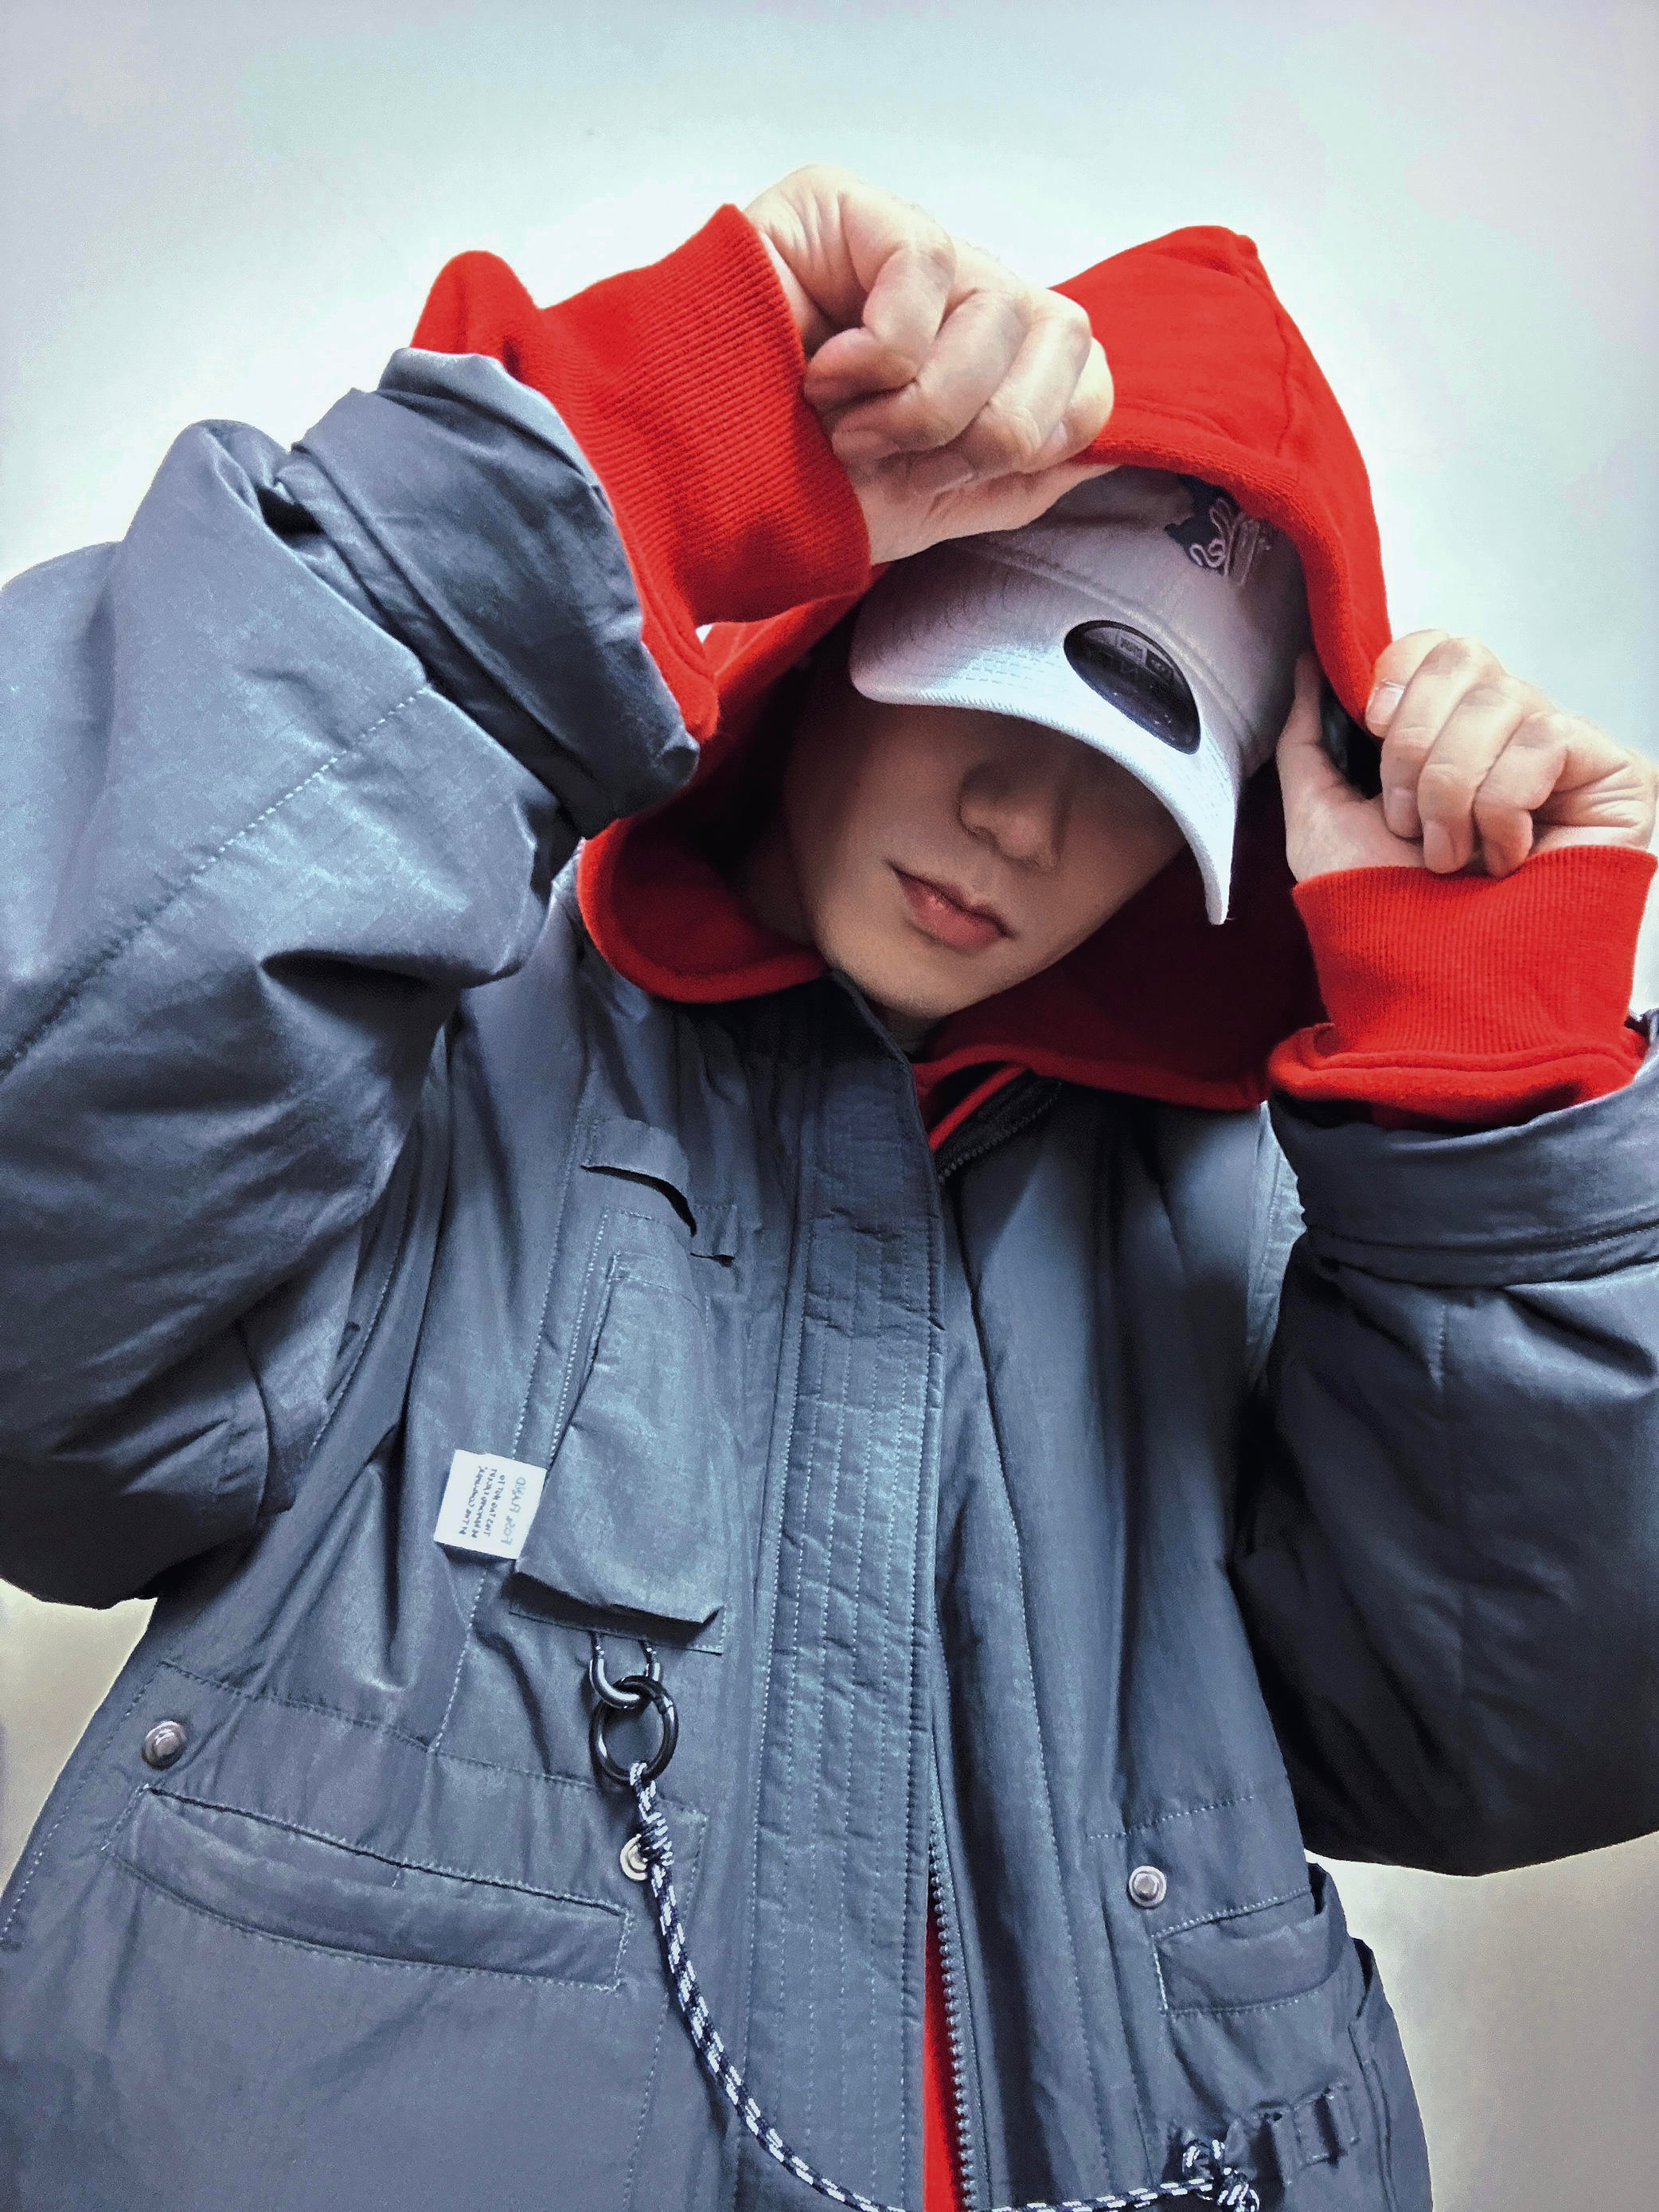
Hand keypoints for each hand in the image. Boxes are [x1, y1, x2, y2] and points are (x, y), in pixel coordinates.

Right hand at [744, 165, 1112, 563]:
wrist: (696, 491)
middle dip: (981, 428)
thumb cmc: (797, 489)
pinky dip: (875, 354)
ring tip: (842, 423)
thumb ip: (1022, 479)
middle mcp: (963, 296)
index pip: (1091, 377)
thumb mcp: (931, 506)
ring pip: (998, 312)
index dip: (1035, 439)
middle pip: (1067, 334)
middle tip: (890, 451)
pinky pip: (927, 269)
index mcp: (989, 362)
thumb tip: (1101, 448)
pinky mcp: (854, 208)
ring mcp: (911, 248)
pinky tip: (815, 370)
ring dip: (914, 405)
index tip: (946, 474)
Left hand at [1277, 634, 1656, 883]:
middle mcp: (1506, 729)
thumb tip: (1312, 668)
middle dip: (1413, 746)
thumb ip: (1309, 741)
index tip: (1370, 730)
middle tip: (1408, 824)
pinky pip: (1544, 743)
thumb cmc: (1385, 914)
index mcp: (1445, 729)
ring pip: (1500, 701)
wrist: (1437, 985)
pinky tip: (1507, 859)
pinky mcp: (1614, 775)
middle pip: (1463, 658)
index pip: (1435, 646)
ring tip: (1451, 858)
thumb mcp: (1319, 823)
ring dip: (1453, 792)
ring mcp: (1561, 750)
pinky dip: (1504, 809)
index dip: (1398, 676)